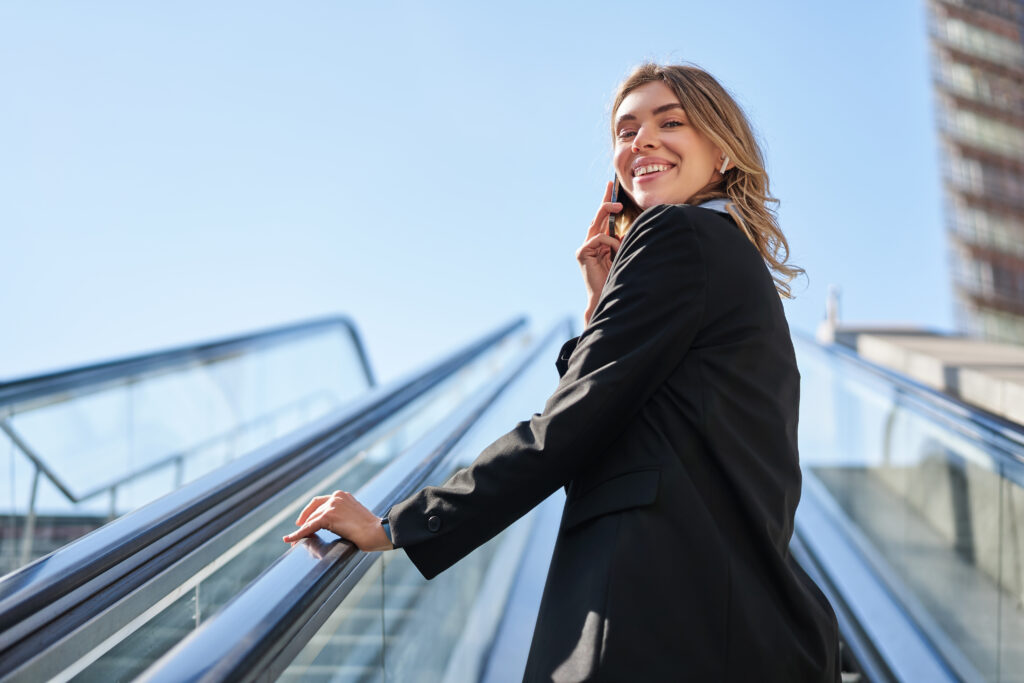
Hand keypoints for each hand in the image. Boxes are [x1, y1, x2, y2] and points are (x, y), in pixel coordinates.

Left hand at [282, 490, 393, 550]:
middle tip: (296, 534)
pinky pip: (309, 526)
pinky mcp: (329, 516)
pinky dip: (298, 534)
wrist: (377, 531)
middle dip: (304, 523)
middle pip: (313, 511)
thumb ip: (342, 515)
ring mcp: (332, 505)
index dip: (308, 512)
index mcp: (342, 495)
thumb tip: (332, 525)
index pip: (319, 502)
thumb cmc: (370, 529)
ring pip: (311, 520)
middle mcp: (336, 496)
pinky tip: (290, 539)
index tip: (301, 522)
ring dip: (300, 531)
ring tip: (292, 541)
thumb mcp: (354, 516)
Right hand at [576, 181, 621, 324]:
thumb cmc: (618, 277)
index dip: (606, 202)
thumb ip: (621, 240)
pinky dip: (610, 242)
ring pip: (597, 224)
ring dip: (609, 212)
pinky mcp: (582, 253)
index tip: (611, 186)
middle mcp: (590, 243)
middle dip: (605, 200)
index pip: (603, 219)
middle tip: (612, 186)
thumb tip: (627, 228)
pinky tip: (615, 251)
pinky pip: (599, 238)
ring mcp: (585, 248)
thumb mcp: (622, 254)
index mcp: (600, 243)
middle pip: (597, 216)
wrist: (606, 296)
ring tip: (620, 206)